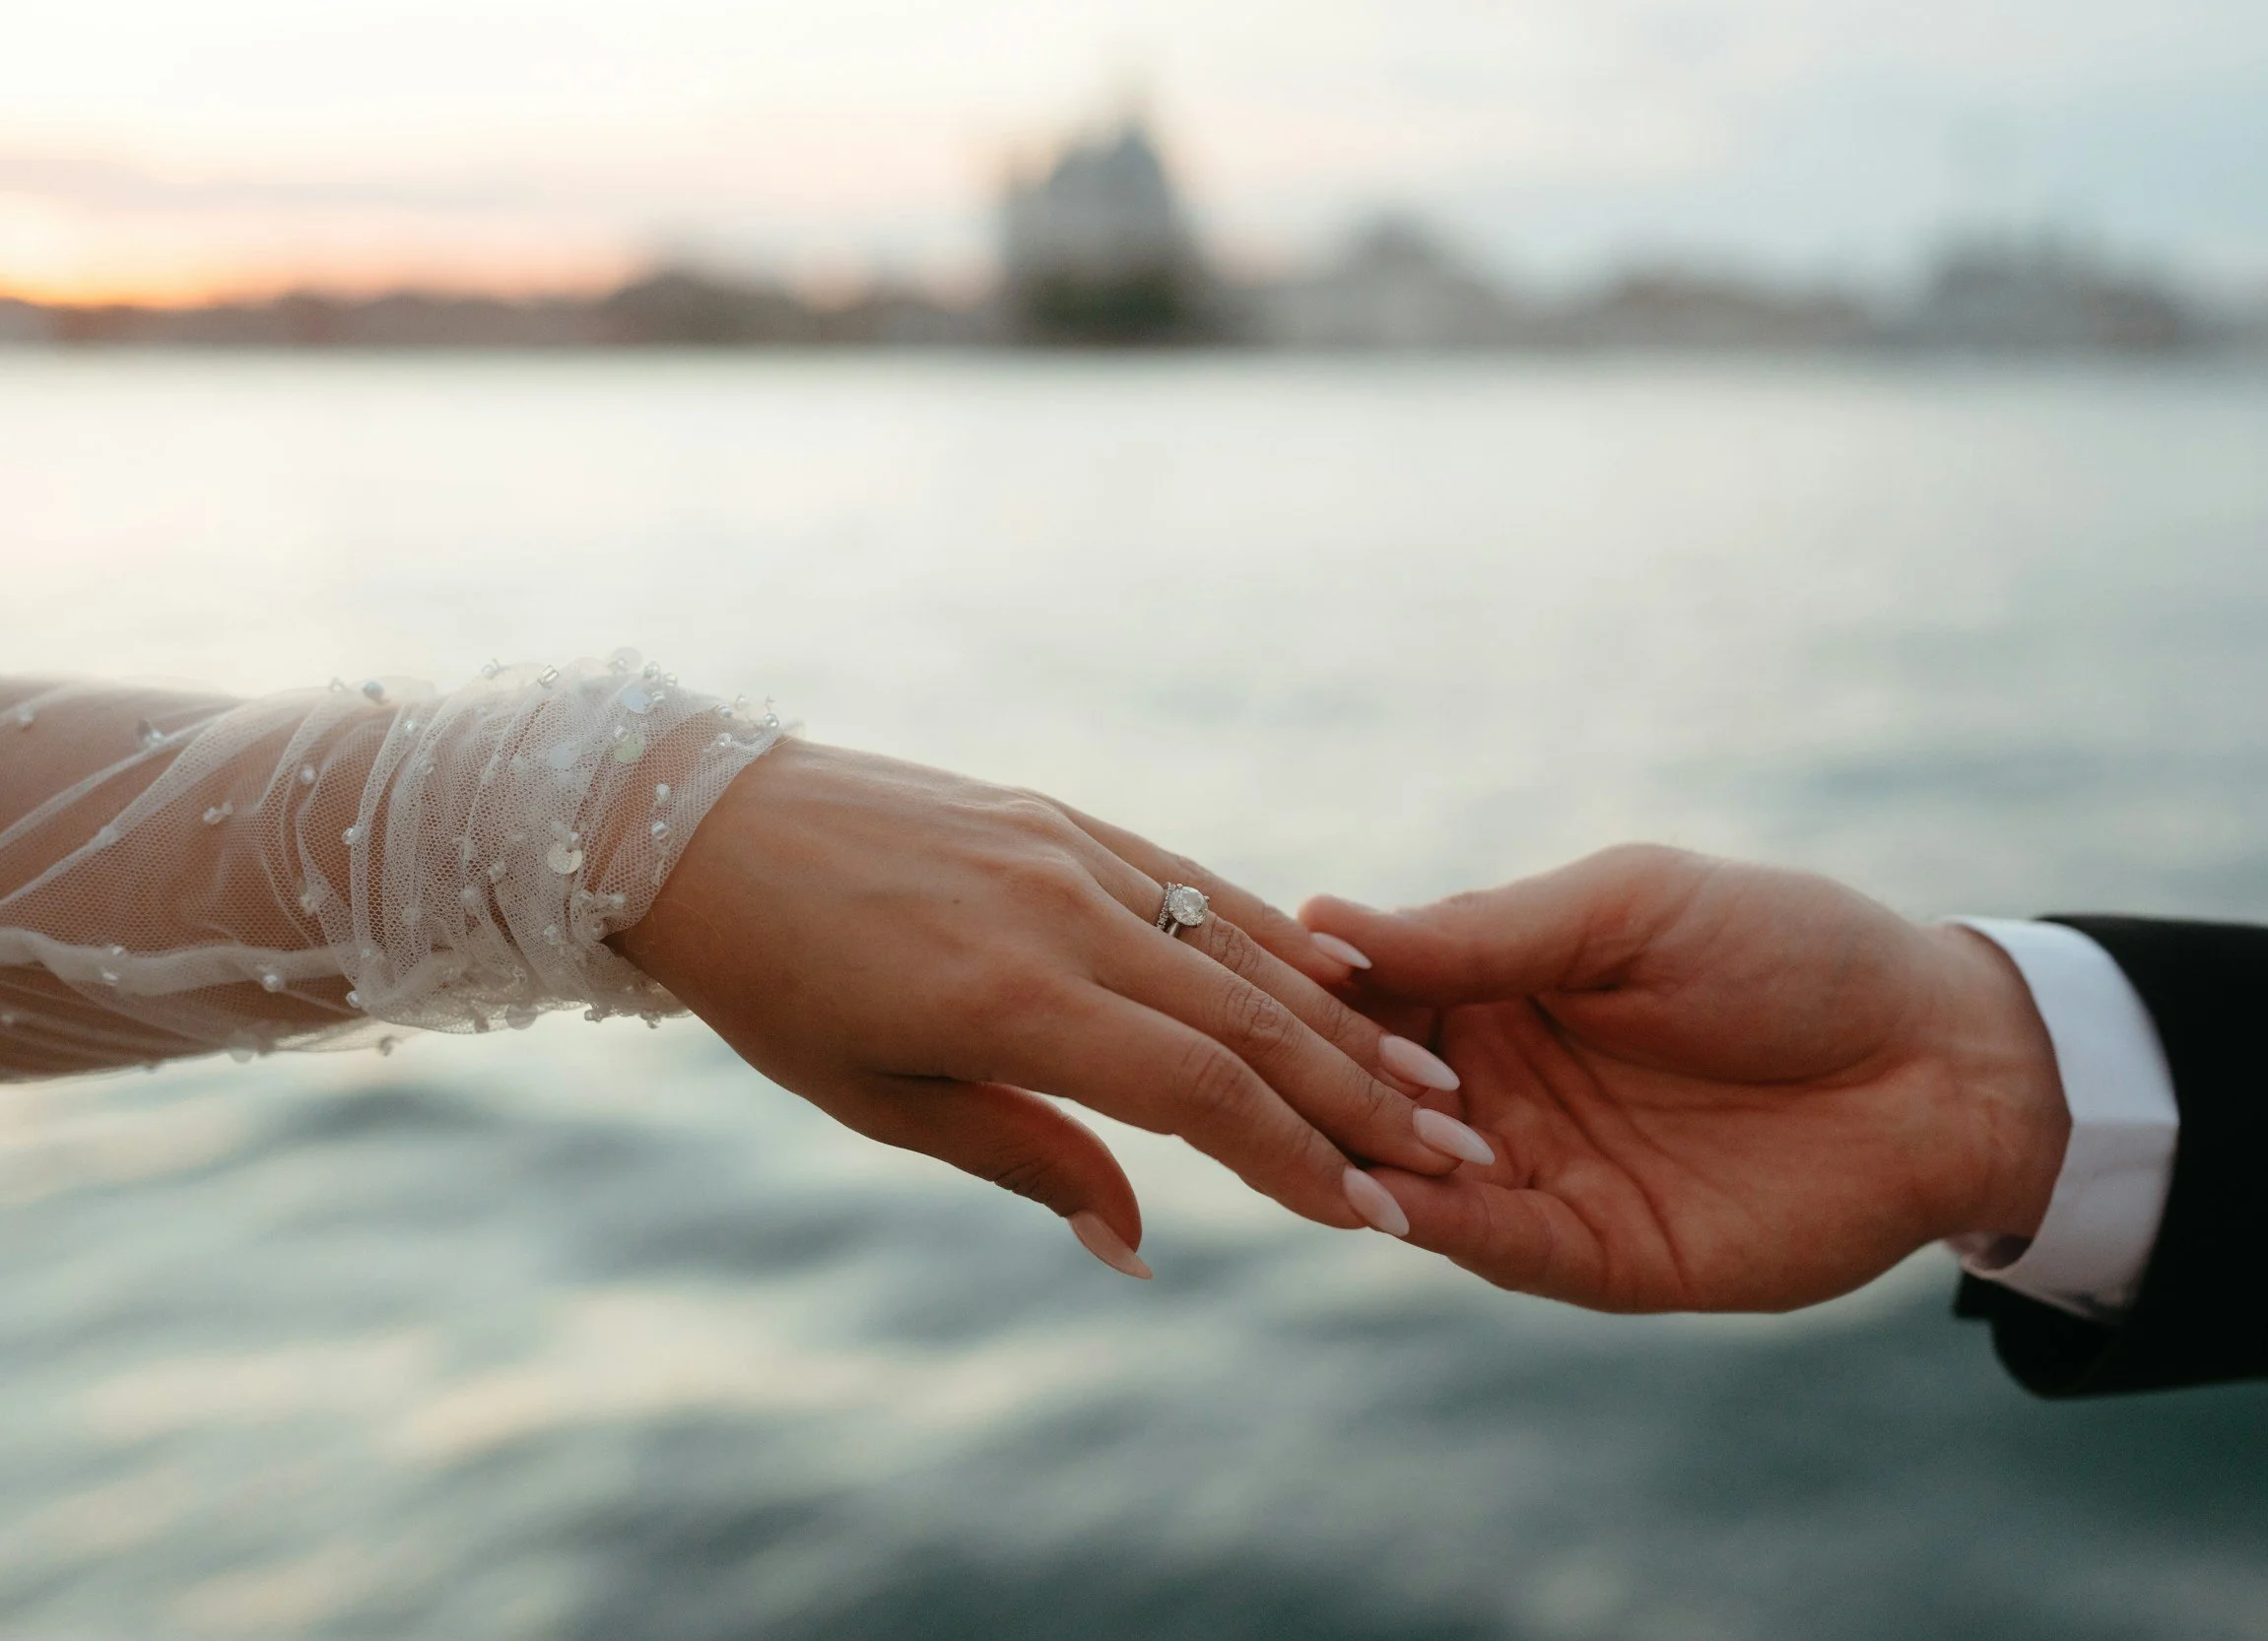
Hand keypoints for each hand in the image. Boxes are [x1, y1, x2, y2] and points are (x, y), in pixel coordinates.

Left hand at [611, 742, 1475, 1274]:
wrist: (699, 822)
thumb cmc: (774, 987)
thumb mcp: (880, 1101)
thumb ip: (1027, 1159)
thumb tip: (1134, 1250)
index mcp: (1010, 1001)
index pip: (1200, 1092)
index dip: (1299, 1159)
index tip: (1381, 1216)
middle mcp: (1063, 915)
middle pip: (1250, 1020)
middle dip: (1360, 1099)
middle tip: (1458, 1154)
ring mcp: (1072, 852)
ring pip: (1240, 949)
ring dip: (1341, 1025)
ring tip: (1428, 1082)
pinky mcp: (1066, 819)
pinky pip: (1197, 884)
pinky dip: (1274, 941)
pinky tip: (1335, 981)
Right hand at [1299, 846, 2069, 1311]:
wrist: (1943, 1063)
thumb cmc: (1793, 951)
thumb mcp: (1629, 911)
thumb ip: (1484, 930)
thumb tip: (1321, 919)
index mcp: (1504, 984)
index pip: (1370, 994)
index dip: (1304, 993)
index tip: (1225, 976)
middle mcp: (1504, 1083)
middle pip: (1371, 1094)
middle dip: (1307, 1087)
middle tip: (1228, 1075)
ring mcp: (1546, 1173)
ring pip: (1415, 1175)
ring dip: (1356, 1159)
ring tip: (1289, 1138)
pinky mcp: (1598, 1253)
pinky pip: (1499, 1246)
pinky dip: (1440, 1226)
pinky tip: (1387, 1201)